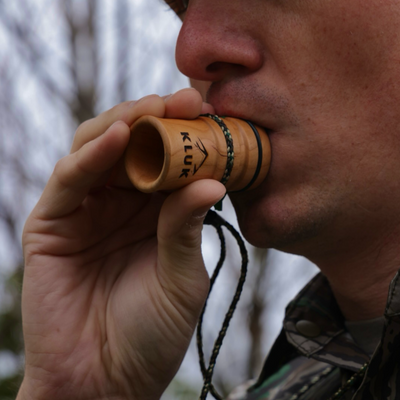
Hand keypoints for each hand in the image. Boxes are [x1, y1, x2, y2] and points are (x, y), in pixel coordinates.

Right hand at [18, 89, 225, 399]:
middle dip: (156, 119)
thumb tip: (212, 182)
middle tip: (185, 99)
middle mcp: (123, 205)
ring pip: (99, 150)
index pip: (170, 161)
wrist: (105, 382)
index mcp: (158, 215)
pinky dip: (92, 155)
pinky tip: (119, 136)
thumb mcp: (183, 278)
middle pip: (136, 147)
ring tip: (152, 108)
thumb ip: (187, 228)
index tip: (210, 112)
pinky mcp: (54, 222)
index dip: (187, 135)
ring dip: (124, 124)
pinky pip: (71, 178)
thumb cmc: (152, 333)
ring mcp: (87, 210)